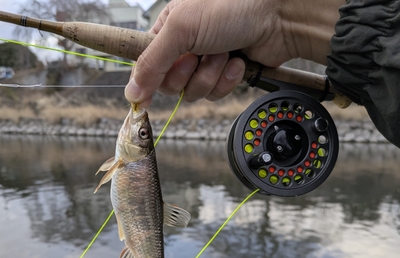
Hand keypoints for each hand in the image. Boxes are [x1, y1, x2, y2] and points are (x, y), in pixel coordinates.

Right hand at [125, 0, 342, 106]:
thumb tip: (132, 91)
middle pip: (169, 84)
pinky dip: (227, 80)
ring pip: (193, 92)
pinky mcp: (224, 76)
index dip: (146, 80)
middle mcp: (185, 47)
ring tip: (224, 53)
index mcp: (169, 29)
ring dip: (210, 75)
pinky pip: (215, 94)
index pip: (145, 65)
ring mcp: (205, 62)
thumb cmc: (232, 7)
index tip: (142, 96)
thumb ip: (151, 62)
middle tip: (200, 54)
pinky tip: (236, 62)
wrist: (279, 16)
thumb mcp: (181, 29)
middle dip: (187, 73)